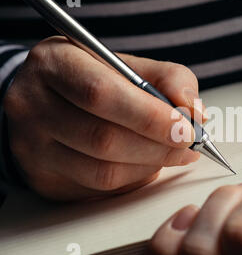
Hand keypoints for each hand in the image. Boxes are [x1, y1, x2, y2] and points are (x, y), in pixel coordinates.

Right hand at [4, 36, 205, 200]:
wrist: (48, 99)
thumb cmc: (94, 79)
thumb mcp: (129, 65)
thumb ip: (169, 80)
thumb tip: (196, 113)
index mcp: (55, 64)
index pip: (101, 94)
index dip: (150, 116)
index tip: (188, 128)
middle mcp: (33, 106)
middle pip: (103, 139)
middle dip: (158, 147)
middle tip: (189, 145)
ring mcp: (33, 148)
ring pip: (102, 172)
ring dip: (150, 166)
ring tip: (174, 153)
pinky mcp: (44, 179)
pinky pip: (99, 189)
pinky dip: (134, 179)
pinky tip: (147, 163)